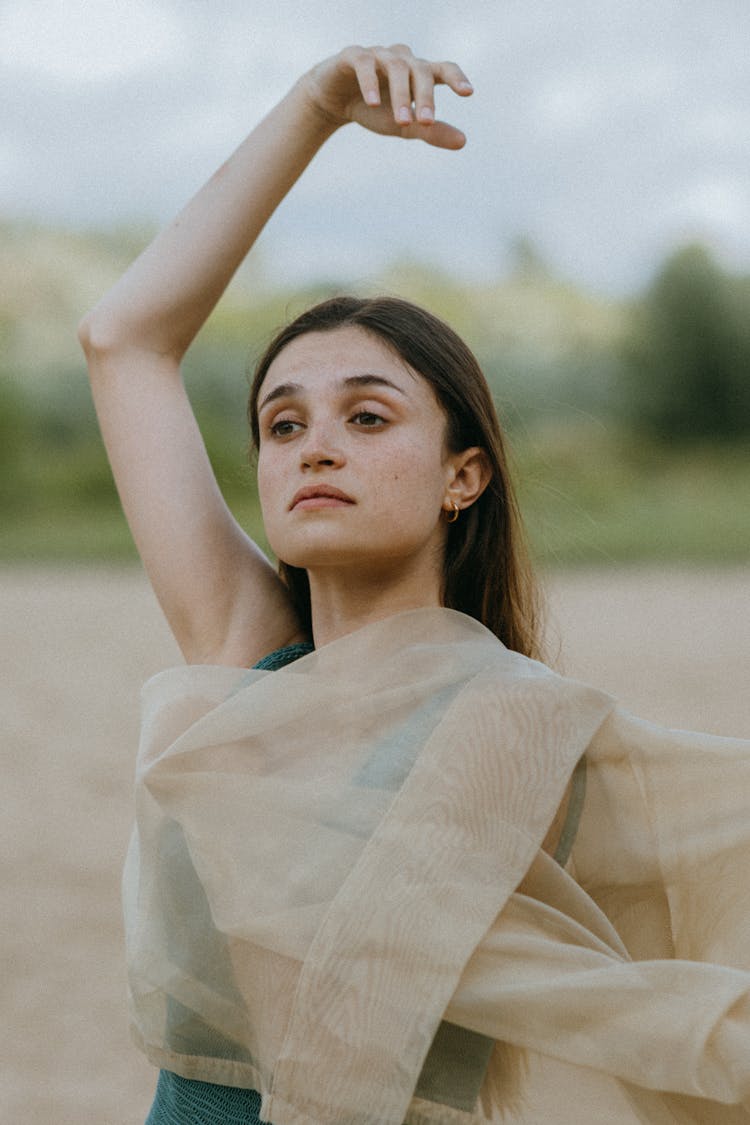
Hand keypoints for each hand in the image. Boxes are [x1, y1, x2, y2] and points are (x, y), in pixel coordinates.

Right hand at [300, 43, 472, 149]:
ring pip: (396, 67)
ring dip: (401, 96)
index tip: (468, 93)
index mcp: (417, 73)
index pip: (442, 69)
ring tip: (402, 123)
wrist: (334, 101)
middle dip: (425, 97)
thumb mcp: (405, 125)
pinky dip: (370, 83)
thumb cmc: (375, 110)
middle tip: (426, 123)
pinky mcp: (353, 55)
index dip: (456, 78)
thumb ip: (431, 132)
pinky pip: (365, 64)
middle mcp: (402, 59)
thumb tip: (463, 141)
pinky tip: (373, 104)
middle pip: (420, 71)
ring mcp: (378, 54)